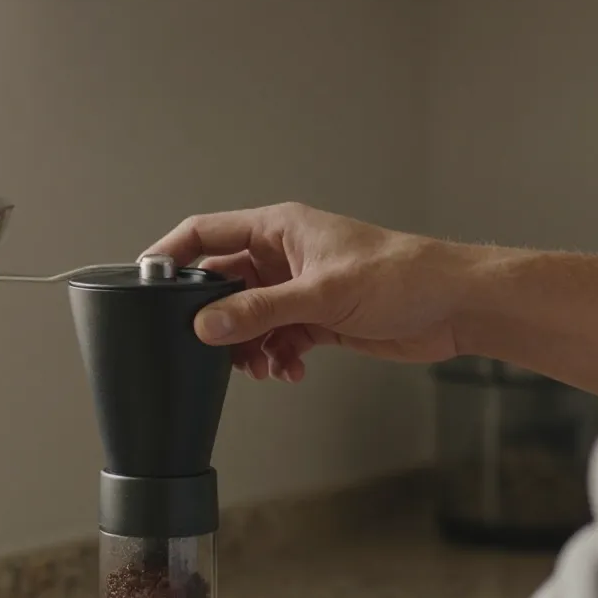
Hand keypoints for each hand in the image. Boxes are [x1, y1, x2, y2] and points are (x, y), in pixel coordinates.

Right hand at [145, 203, 475, 381]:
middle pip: (224, 283)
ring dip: (247, 346)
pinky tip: (288, 370)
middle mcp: (284, 255)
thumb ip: (261, 311)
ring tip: (260, 365)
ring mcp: (299, 288)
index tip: (144, 283)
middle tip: (208, 346)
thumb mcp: (322, 294)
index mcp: (279, 228)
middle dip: (215, 318)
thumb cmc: (402, 276)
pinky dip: (275, 357)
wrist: (454, 305)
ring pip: (248, 318)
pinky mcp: (317, 319)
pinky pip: (276, 338)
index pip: (207, 234)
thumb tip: (207, 324)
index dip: (172, 255)